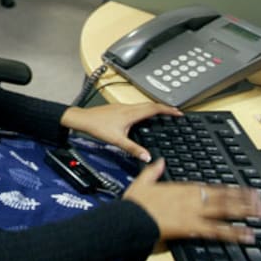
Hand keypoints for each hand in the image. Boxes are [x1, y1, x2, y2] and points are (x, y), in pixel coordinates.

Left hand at [60, 103, 181, 161]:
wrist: (82, 119)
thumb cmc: (97, 127)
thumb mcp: (117, 140)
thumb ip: (133, 149)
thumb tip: (147, 156)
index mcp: (131, 113)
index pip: (154, 108)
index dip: (168, 110)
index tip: (178, 112)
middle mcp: (128, 107)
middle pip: (151, 104)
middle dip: (164, 107)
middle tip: (175, 112)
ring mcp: (123, 106)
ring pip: (143, 104)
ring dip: (154, 107)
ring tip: (163, 113)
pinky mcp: (118, 108)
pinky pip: (136, 106)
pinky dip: (145, 109)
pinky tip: (143, 116)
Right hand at [124, 159, 260, 241]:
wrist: (132, 218)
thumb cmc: (136, 203)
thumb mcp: (142, 182)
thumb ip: (153, 171)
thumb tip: (159, 161)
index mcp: (182, 188)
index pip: (213, 187)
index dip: (231, 189)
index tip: (245, 190)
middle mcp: (192, 199)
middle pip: (224, 198)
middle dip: (245, 200)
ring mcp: (194, 213)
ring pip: (225, 212)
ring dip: (245, 213)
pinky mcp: (192, 227)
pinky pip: (217, 230)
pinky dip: (233, 232)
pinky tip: (247, 234)